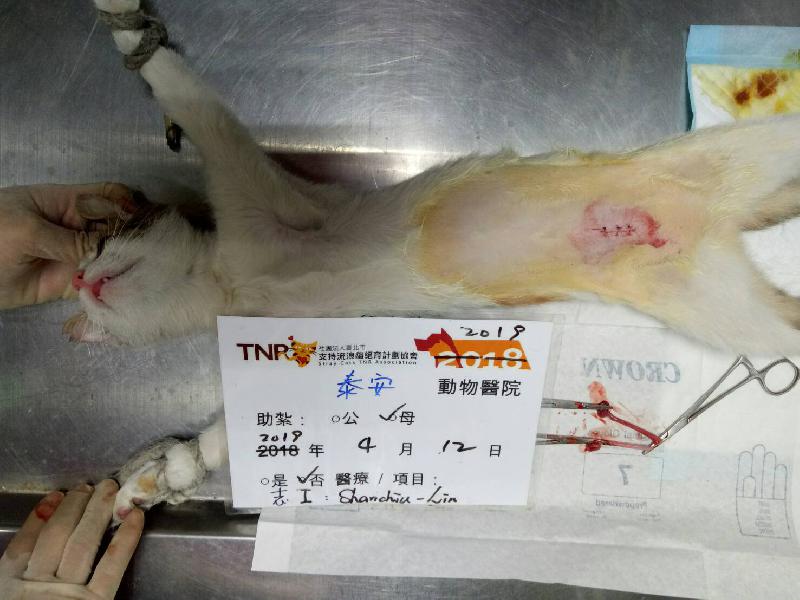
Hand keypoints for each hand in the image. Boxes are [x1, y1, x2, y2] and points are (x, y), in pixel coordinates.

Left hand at [0, 183, 140, 308]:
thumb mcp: (26, 231)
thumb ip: (68, 241)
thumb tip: (107, 250)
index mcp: (67, 202)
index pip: (109, 196)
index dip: (128, 205)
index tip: (141, 223)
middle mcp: (77, 228)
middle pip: (116, 228)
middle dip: (130, 239)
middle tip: (143, 254)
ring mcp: (75, 256)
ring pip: (111, 258)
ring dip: (123, 267)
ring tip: (135, 275)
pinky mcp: (70, 284)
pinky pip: (97, 286)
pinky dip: (110, 289)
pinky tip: (120, 291)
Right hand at [0, 480, 143, 598]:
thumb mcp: (10, 596)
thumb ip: (21, 567)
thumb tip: (42, 522)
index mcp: (6, 590)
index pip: (24, 545)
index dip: (40, 517)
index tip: (55, 496)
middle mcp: (33, 589)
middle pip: (56, 537)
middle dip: (75, 507)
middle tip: (91, 485)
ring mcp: (63, 596)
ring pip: (81, 543)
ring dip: (95, 512)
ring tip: (108, 489)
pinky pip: (111, 566)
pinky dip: (125, 539)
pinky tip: (134, 516)